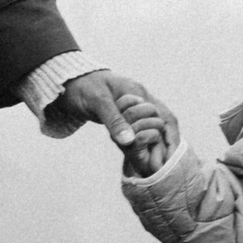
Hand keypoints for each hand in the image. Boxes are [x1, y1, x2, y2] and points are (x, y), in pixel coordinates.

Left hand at [46, 67, 179, 168]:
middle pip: (164, 121)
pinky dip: (148, 139)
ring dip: (159, 141)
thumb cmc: (82, 88)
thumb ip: (114, 121)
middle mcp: (141, 98)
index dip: (172, 135)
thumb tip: (130, 141)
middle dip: (170, 141)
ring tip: (162, 161)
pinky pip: (143, 126)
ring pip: (155, 124)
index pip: (164, 115)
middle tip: (170, 163)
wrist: (68, 80)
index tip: (173, 154)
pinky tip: (148, 152)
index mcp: (138, 92)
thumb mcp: (97, 102)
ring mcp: (134, 105)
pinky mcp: (125, 112)